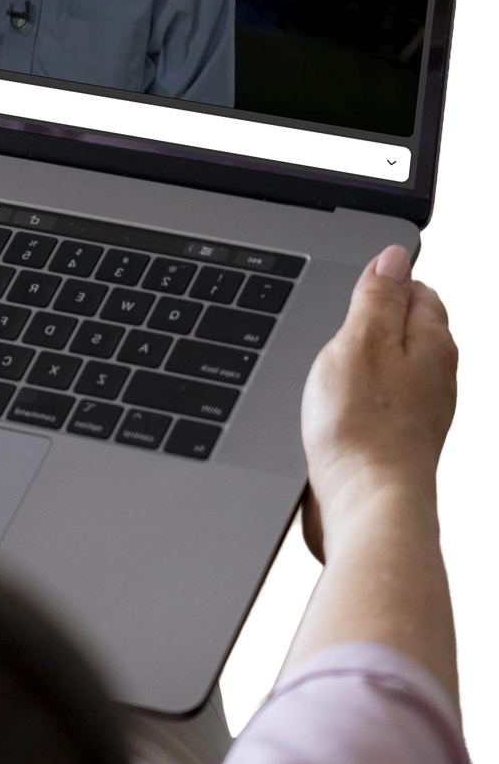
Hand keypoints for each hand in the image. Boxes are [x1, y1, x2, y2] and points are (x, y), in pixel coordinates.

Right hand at [299, 245, 456, 562]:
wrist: (366, 505)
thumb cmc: (362, 429)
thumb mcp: (358, 341)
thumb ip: (376, 297)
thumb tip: (392, 258)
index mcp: (431, 341)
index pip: (413, 288)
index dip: (377, 283)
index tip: (346, 290)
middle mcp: (434, 374)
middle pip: (402, 326)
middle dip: (365, 322)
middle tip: (331, 331)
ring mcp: (417, 408)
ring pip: (387, 363)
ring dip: (356, 361)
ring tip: (329, 372)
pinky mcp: (395, 436)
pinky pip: (375, 399)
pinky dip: (354, 395)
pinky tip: (332, 407)